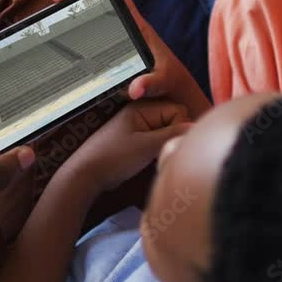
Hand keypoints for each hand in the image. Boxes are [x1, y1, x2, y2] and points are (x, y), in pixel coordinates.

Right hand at [51, 0, 211, 118]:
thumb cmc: (168, 80)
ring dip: (67, 12)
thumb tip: (135, 89)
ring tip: (48, 14)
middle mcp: (120, 28)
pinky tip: (51, 36)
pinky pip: (83, 38)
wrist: (170, 91)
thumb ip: (150, 83)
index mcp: (135, 25)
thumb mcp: (161, 80)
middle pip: (94, 2)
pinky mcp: (103, 54)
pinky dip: (67, 32)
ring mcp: (110, 40)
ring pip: (85, 19)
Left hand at [63, 99, 189, 194]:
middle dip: (173, 137)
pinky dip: (158, 150)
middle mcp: (141, 113)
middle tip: (161, 153)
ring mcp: (138, 127)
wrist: (85, 174)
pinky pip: (157, 141)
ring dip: (165, 145)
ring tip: (153, 159)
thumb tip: (196, 129)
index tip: (168, 144)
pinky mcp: (136, 140)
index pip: (178, 110)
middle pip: (173, 120)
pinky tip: (149, 162)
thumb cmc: (114, 158)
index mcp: (142, 107)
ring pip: (166, 132)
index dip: (179, 128)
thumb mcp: (147, 146)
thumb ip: (173, 135)